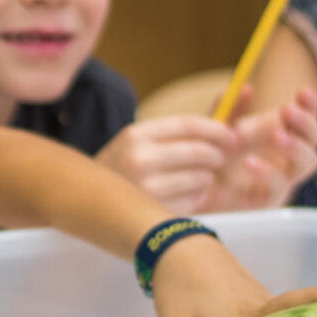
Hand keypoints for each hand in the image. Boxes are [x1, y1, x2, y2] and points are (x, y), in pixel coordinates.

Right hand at [96, 115, 235, 208]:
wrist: (86, 202)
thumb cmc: (123, 167)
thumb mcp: (140, 141)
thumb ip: (178, 130)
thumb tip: (230, 104)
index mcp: (135, 134)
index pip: (187, 124)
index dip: (216, 129)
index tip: (230, 135)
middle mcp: (138, 158)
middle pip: (198, 152)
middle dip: (216, 155)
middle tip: (219, 159)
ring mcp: (144, 188)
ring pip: (200, 178)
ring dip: (207, 178)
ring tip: (197, 179)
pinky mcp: (153, 212)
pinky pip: (194, 201)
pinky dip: (198, 198)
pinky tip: (186, 196)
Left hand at [199, 88, 316, 211]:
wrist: (196, 188)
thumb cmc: (213, 156)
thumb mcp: (218, 127)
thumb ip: (230, 108)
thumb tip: (246, 87)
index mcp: (279, 131)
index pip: (305, 115)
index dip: (309, 104)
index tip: (303, 92)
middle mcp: (286, 154)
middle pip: (315, 138)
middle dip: (306, 123)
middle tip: (288, 110)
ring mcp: (282, 177)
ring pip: (308, 162)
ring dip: (296, 147)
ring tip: (278, 135)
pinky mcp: (269, 199)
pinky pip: (279, 186)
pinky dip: (267, 172)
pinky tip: (250, 162)